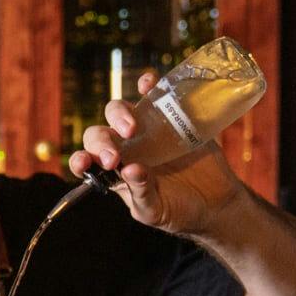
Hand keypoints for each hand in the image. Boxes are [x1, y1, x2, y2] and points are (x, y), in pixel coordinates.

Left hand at [68, 70, 247, 236]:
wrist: (215, 201)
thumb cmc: (179, 210)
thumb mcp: (156, 210)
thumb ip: (141, 193)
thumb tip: (131, 170)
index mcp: (114, 173)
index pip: (86, 162)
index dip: (80, 160)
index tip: (84, 164)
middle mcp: (124, 148)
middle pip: (99, 134)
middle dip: (101, 142)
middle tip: (115, 157)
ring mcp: (145, 130)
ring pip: (118, 111)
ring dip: (119, 115)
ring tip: (133, 128)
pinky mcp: (168, 116)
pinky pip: (152, 95)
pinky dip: (147, 85)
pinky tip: (148, 85)